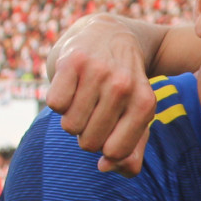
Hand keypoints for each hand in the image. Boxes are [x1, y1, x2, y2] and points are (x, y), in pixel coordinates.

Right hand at [46, 15, 155, 175]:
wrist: (108, 34)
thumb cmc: (122, 86)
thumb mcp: (136, 118)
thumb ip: (131, 152)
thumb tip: (106, 167)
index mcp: (146, 103)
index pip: (116, 152)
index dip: (107, 150)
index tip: (111, 132)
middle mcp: (124, 86)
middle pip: (89, 143)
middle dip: (88, 134)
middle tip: (96, 111)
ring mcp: (98, 71)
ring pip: (69, 126)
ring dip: (72, 118)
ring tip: (84, 98)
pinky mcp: (72, 61)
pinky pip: (55, 104)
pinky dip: (59, 100)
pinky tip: (72, 84)